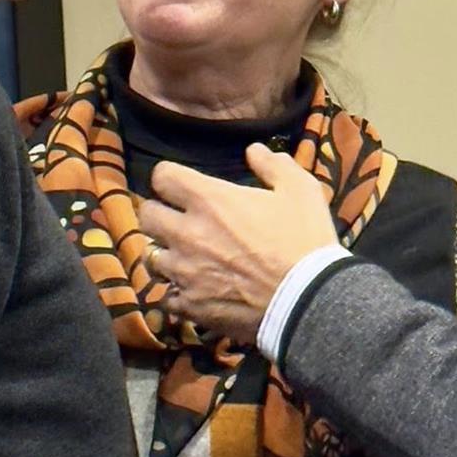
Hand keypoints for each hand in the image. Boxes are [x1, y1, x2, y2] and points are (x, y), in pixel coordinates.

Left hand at [141, 147, 338, 343]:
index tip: (180, 183)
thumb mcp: (300, 190)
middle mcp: (187, 234)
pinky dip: (177, 292)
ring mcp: (185, 272)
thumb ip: (273, 165)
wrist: (309, 300)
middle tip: (178, 218)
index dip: (169, 177)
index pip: (162, 176)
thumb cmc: (305, 240)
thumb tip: (254, 151)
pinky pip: (168, 297)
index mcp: (209, 200)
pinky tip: (194, 290)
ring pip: (152, 257)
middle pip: (147, 215)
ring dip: (167, 253)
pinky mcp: (191, 305)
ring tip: (185, 257)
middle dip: (159, 212)